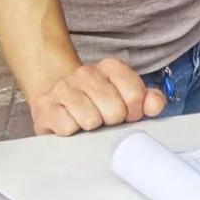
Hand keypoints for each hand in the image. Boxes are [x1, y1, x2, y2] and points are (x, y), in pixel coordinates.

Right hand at [29, 58, 165, 135]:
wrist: (56, 96)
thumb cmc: (98, 100)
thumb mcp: (126, 96)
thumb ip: (148, 100)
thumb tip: (155, 106)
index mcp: (111, 67)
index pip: (135, 95)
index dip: (134, 112)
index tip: (127, 114)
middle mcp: (86, 73)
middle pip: (114, 112)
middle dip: (112, 121)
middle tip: (103, 118)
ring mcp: (63, 88)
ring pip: (91, 121)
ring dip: (91, 128)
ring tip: (85, 119)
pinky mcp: (45, 106)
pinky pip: (69, 129)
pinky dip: (71, 132)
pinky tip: (69, 122)